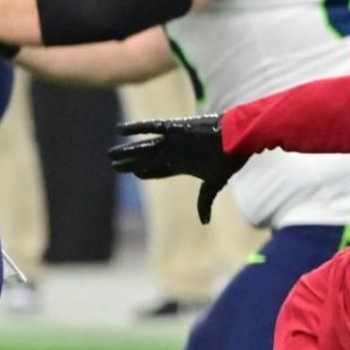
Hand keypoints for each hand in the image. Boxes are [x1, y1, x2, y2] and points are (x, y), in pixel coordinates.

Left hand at [109, 115, 246, 223]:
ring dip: (127, 150)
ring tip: (111, 153)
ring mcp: (173, 140)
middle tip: (113, 164)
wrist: (238, 137)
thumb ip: (205, 201)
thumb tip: (205, 222)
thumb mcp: (215, 183)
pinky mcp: (175, 127)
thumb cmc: (228, 160)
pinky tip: (120, 130)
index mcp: (182, 165)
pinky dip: (136, 128)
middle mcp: (174, 152)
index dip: (144, 172)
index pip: (158, 170)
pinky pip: (151, 127)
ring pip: (144, 146)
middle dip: (130, 162)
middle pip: (147, 159)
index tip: (133, 174)